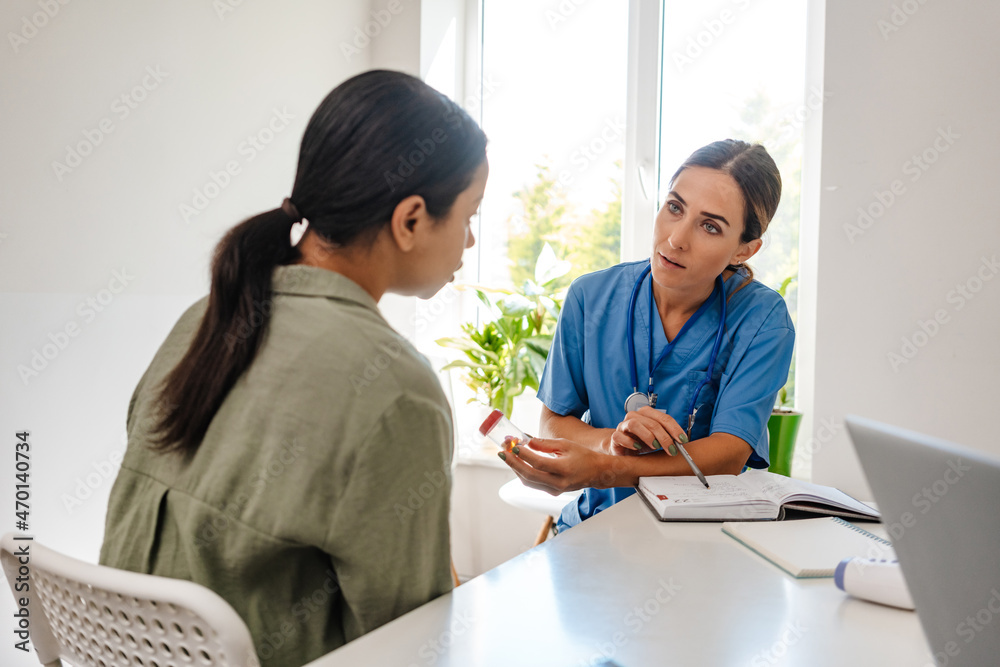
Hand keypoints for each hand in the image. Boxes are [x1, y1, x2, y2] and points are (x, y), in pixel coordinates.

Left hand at [499, 437, 633, 493]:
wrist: (596, 473)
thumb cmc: (582, 456)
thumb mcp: (566, 444)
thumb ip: (545, 444)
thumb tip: (527, 441)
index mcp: (564, 469)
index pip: (539, 463)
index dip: (524, 454)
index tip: (514, 446)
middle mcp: (559, 483)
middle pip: (529, 475)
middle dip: (513, 463)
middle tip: (503, 453)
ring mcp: (555, 490)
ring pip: (529, 482)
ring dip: (516, 469)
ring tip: (508, 456)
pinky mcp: (552, 493)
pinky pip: (534, 484)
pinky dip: (524, 474)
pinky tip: (518, 464)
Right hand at [610, 406, 686, 455]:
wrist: (623, 449)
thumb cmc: (641, 442)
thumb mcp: (657, 438)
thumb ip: (667, 437)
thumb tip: (682, 442)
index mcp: (647, 414)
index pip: (663, 418)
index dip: (675, 428)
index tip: (683, 440)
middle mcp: (634, 416)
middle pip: (651, 422)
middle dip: (664, 437)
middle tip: (672, 449)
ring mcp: (623, 425)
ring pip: (634, 424)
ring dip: (648, 436)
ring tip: (655, 446)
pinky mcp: (615, 437)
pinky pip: (620, 436)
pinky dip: (630, 442)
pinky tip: (638, 448)